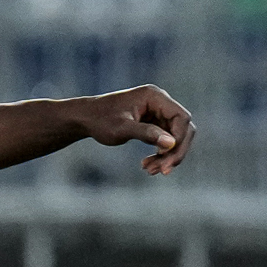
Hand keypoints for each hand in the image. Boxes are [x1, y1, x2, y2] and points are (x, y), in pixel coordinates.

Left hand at [70, 84, 194, 175]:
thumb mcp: (121, 128)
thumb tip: (171, 143)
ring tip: (150, 171)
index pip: (181, 118)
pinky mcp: (154, 123)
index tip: (166, 156)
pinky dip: (160, 154)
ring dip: (166, 156)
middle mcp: (159, 102)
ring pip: (175, 137)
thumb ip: (146, 133)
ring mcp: (158, 112)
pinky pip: (165, 140)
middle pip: (182, 129)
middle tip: (164, 171)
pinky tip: (147, 166)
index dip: (179, 138)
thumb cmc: (99, 120)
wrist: (83, 119)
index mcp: (154, 96)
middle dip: (174, 151)